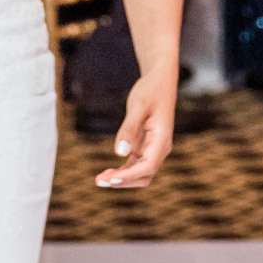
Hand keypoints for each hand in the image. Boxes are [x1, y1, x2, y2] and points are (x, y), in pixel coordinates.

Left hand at [94, 68, 175, 189]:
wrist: (159, 81)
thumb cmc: (150, 91)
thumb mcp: (138, 106)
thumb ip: (128, 129)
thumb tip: (120, 152)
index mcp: (162, 140)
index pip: (147, 167)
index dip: (129, 176)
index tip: (111, 179)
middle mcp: (160, 148)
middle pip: (144, 175)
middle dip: (124, 182)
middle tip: (100, 181)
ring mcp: (153, 149)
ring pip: (139, 173)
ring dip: (122, 178)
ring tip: (100, 179)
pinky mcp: (145, 146)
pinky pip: (135, 164)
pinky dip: (123, 170)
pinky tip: (108, 172)